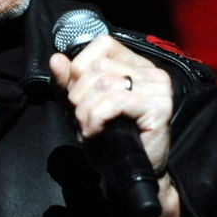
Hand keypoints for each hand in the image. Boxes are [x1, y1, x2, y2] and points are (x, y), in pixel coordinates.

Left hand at [49, 35, 179, 216]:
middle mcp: (150, 71)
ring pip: (105, 84)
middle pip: (99, 67)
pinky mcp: (160, 106)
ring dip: (86, 110)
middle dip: (79, 95)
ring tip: (89, 127)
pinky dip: (97, 118)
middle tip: (81, 117)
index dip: (80, 67)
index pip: (102, 44)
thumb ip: (67, 82)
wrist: (127, 172)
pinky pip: (116, 102)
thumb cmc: (108, 137)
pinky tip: (96, 132)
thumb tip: (56, 59)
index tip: (76, 94)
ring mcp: (159, 87)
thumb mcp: (80, 105)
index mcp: (134, 63)